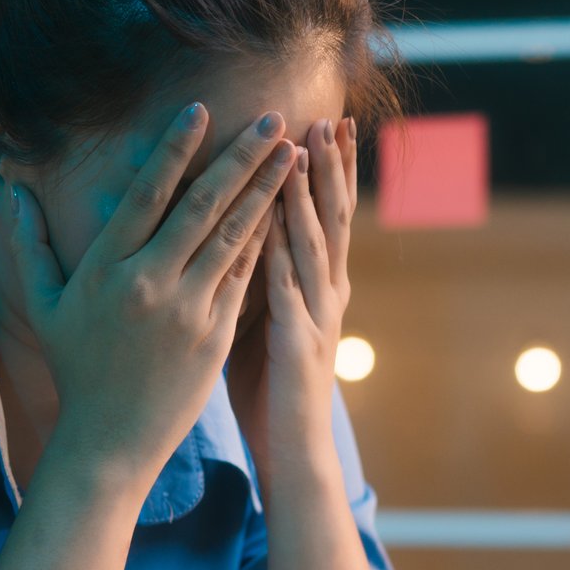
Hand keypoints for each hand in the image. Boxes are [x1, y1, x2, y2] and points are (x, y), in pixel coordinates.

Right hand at [3, 104, 294, 490]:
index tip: (199, 110)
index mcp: (106, 269)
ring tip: (290, 152)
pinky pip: (245, 276)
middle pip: (202, 206)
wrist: (109, 440)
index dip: (173, 150)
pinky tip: (286, 209)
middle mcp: (149, 284)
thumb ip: (29, 244)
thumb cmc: (76, 367)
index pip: (146, 195)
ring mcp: (188, 310)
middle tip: (272, 118)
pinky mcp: (216, 335)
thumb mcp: (43, 305)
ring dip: (265, 190)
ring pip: (233, 236)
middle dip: (240, 157)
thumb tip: (9, 191)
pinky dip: (266, 239)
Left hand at [228, 116, 355, 465]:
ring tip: (303, 155)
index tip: (328, 123)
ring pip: (316, 247)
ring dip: (309, 199)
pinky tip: (272, 228)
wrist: (294, 450)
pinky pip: (289, 294)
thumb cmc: (271, 384)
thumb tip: (236, 228)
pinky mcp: (298, 347)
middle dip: (331, 169)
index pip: (327, 215)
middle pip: (333, 219)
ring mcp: (317, 319)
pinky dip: (282, 258)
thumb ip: (258, 271)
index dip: (331, 171)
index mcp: (318, 285)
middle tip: (328, 119)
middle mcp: (326, 294)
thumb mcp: (262, 315)